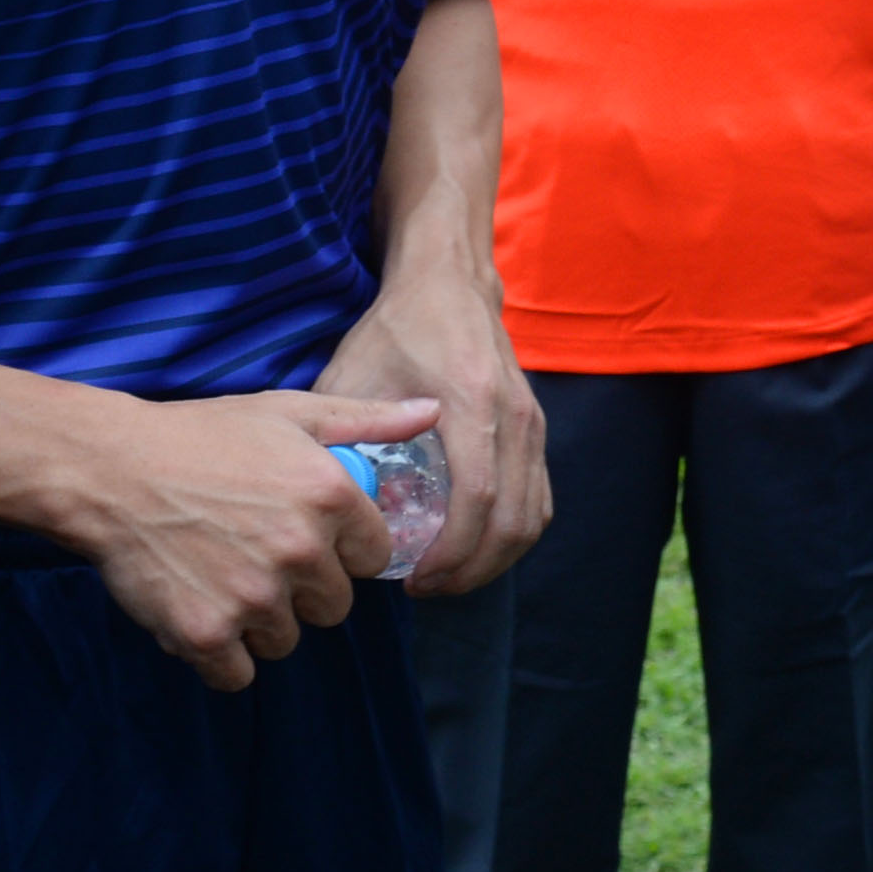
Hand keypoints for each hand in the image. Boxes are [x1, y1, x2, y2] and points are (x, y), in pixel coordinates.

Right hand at [63, 389, 425, 691]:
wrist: (111, 470)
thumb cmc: (203, 436)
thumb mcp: (292, 412)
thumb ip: (369, 420)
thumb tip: (433, 410)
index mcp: (331, 498)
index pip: (375, 558)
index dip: (345, 551)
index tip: (311, 537)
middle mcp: (299, 551)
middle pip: (333, 606)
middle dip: (306, 590)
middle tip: (261, 557)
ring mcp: (252, 597)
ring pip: (286, 640)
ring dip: (263, 622)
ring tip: (226, 578)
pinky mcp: (203, 633)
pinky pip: (237, 674)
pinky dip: (222, 656)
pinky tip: (204, 613)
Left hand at [317, 274, 549, 594]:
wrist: (451, 283)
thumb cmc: (398, 329)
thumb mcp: (356, 376)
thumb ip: (346, 436)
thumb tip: (332, 503)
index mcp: (474, 405)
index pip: (479, 497)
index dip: (451, 552)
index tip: (415, 580)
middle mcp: (516, 417)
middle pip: (515, 519)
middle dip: (472, 568)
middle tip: (426, 588)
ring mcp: (533, 423)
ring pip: (534, 515)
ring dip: (495, 558)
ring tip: (447, 576)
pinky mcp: (536, 429)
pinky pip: (540, 498)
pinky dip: (512, 534)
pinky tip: (473, 548)